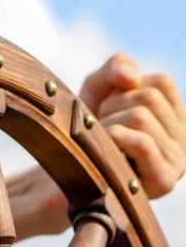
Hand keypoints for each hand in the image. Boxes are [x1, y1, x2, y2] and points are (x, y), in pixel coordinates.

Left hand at [80, 53, 185, 197]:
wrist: (72, 163)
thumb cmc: (90, 122)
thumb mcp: (100, 86)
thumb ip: (117, 66)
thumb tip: (130, 77)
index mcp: (175, 114)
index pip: (161, 81)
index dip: (125, 87)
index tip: (112, 106)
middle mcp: (184, 137)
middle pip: (150, 98)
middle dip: (113, 105)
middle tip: (104, 126)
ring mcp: (178, 160)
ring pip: (140, 117)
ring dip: (108, 124)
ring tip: (104, 141)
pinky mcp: (163, 180)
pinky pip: (142, 144)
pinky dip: (116, 138)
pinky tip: (108, 150)